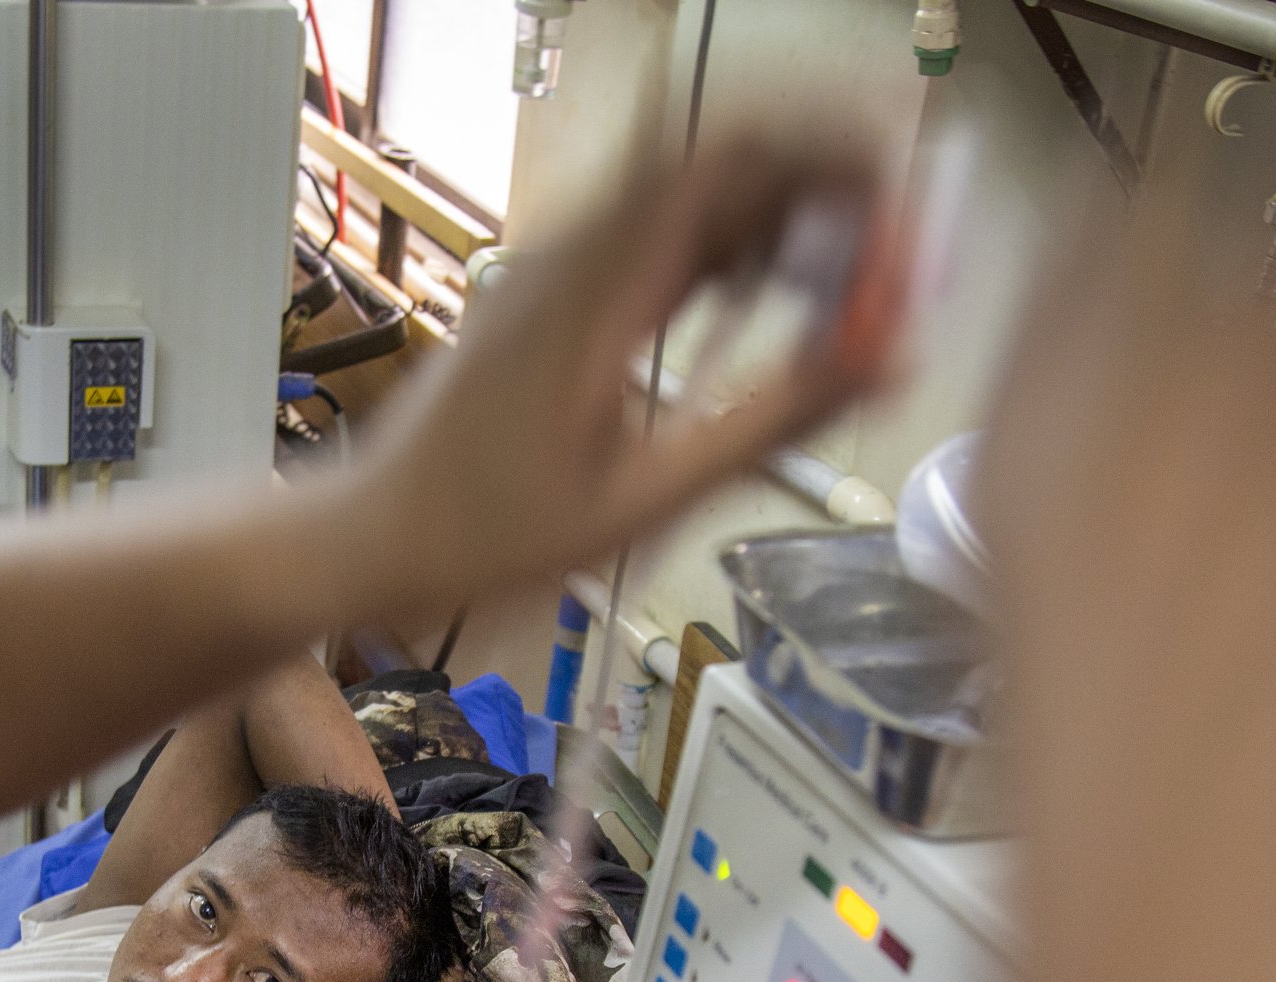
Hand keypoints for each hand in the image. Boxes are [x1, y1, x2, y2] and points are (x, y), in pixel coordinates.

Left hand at [327, 133, 905, 620]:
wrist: (371, 535)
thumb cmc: (483, 531)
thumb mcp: (645, 495)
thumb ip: (768, 422)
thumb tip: (881, 362)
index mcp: (597, 282)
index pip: (736, 151)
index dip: (838, 155)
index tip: (905, 216)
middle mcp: (581, 248)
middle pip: (732, 156)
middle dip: (834, 190)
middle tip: (899, 269)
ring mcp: (570, 262)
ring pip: (707, 192)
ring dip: (792, 224)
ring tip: (854, 301)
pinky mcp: (568, 289)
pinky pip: (671, 235)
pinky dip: (742, 254)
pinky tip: (780, 316)